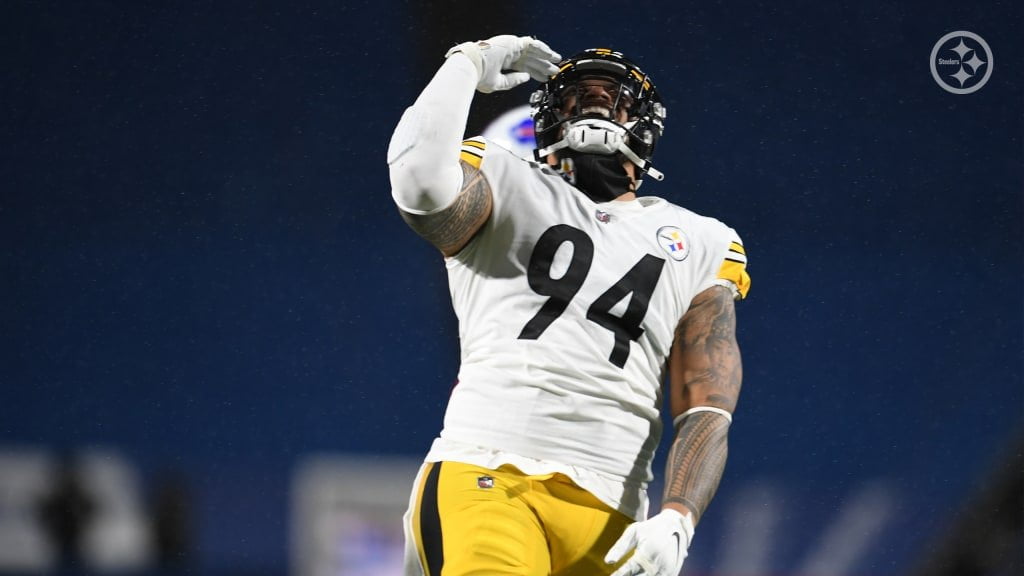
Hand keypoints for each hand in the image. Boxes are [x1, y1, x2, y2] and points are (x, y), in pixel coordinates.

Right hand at [445, 35, 560, 92]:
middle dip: (543, 65)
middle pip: (530, 59)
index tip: (545, 79)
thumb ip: (513, 80)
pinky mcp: (513, 42)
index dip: (535, 72)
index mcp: (503, 63)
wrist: (471, 67)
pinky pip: (532, 43)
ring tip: (557, 61)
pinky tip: (551, 55)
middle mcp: (508, 54)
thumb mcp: (499, 83)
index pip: (523, 67)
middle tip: (555, 71)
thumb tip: (527, 77)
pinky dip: (542, 48)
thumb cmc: (479, 77)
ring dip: (545, 55)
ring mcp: (510, 47)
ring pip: (532, 51)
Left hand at [605, 509, 694, 575]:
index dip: (620, 574)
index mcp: (649, 551)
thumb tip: (608, 561)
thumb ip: (620, 547)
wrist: (676, 526)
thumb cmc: (650, 528)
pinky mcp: (672, 574)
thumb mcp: (634, 531)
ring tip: (630, 574)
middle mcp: (660, 563)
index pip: (631, 568)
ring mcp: (668, 570)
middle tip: (618, 575)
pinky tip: (640, 574)